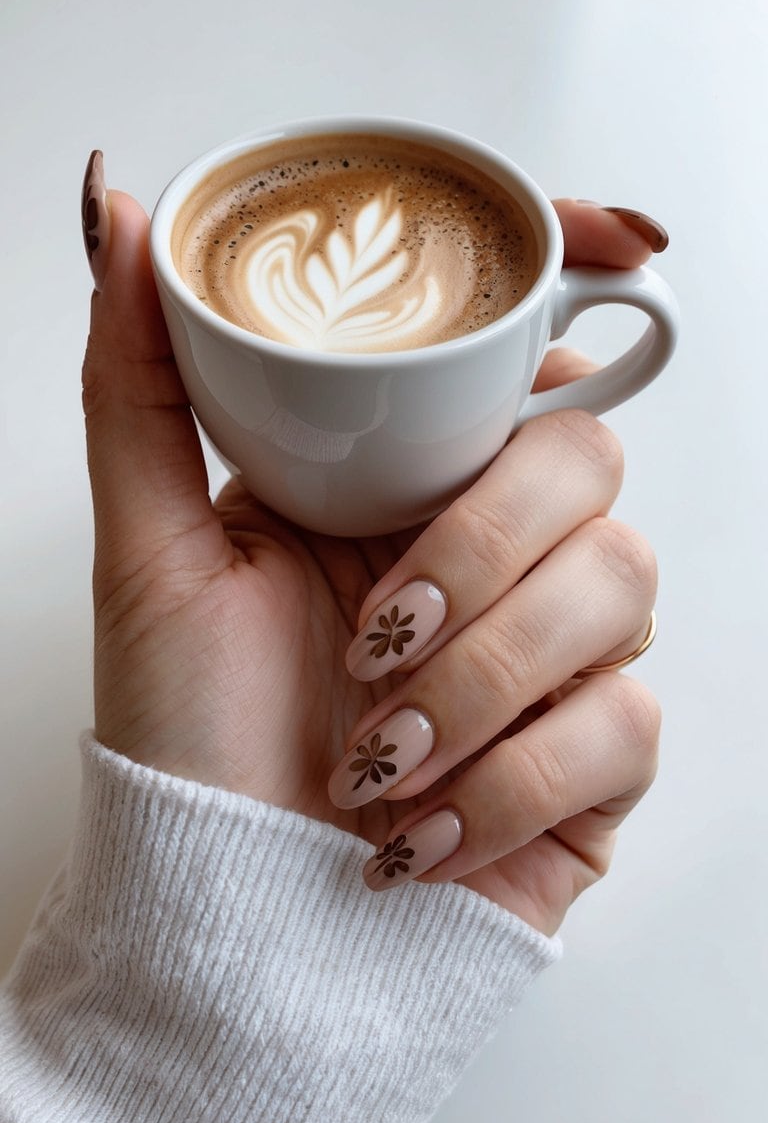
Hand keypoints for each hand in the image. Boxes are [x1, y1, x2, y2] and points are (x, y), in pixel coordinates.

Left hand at [83, 176, 660, 934]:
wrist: (230, 914)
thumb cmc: (193, 738)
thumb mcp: (150, 550)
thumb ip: (141, 378)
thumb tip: (120, 207)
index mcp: (408, 483)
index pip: (534, 356)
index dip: (589, 281)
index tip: (620, 239)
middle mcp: (496, 552)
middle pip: (591, 458)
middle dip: (480, 548)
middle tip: (378, 630)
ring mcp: (559, 652)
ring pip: (621, 583)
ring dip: (484, 677)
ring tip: (380, 751)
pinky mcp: (599, 760)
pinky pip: (626, 722)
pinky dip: (509, 780)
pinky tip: (426, 826)